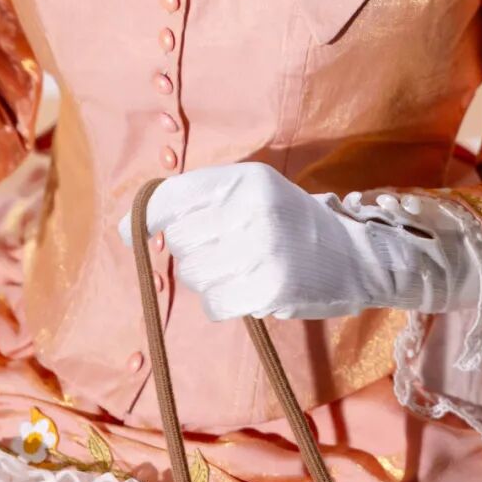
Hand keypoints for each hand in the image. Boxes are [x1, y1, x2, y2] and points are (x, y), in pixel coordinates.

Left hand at [117, 162, 462, 322]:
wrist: (356, 256)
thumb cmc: (292, 223)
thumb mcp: (253, 193)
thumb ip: (195, 202)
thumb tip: (125, 229)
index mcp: (246, 178)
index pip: (174, 196)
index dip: (148, 218)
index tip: (134, 232)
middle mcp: (253, 208)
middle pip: (180, 241)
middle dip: (192, 253)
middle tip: (224, 251)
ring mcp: (263, 249)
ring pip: (194, 275)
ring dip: (209, 280)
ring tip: (242, 269)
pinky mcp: (270, 287)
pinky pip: (214, 303)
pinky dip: (223, 302)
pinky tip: (248, 290)